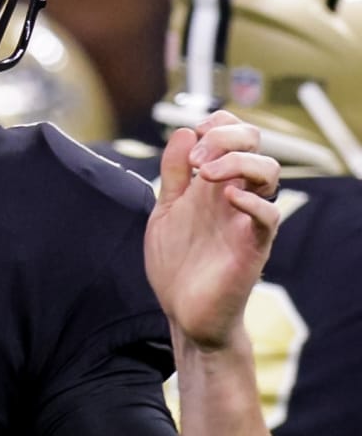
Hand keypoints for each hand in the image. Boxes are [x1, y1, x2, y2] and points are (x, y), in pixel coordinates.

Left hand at [145, 111, 280, 348]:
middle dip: (225, 137)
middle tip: (194, 160)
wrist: (183, 311)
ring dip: (236, 161)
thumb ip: (173, 174)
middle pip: (255, 144)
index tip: (192, 136)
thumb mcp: (166, 210)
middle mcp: (236, 196)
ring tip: (202, 173)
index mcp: (215, 183)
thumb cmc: (178, 262)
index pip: (235, 136)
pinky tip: (227, 197)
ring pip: (268, 172)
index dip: (218, 124)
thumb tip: (183, 132)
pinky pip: (268, 216)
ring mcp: (246, 219)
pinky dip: (251, 201)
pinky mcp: (253, 247)